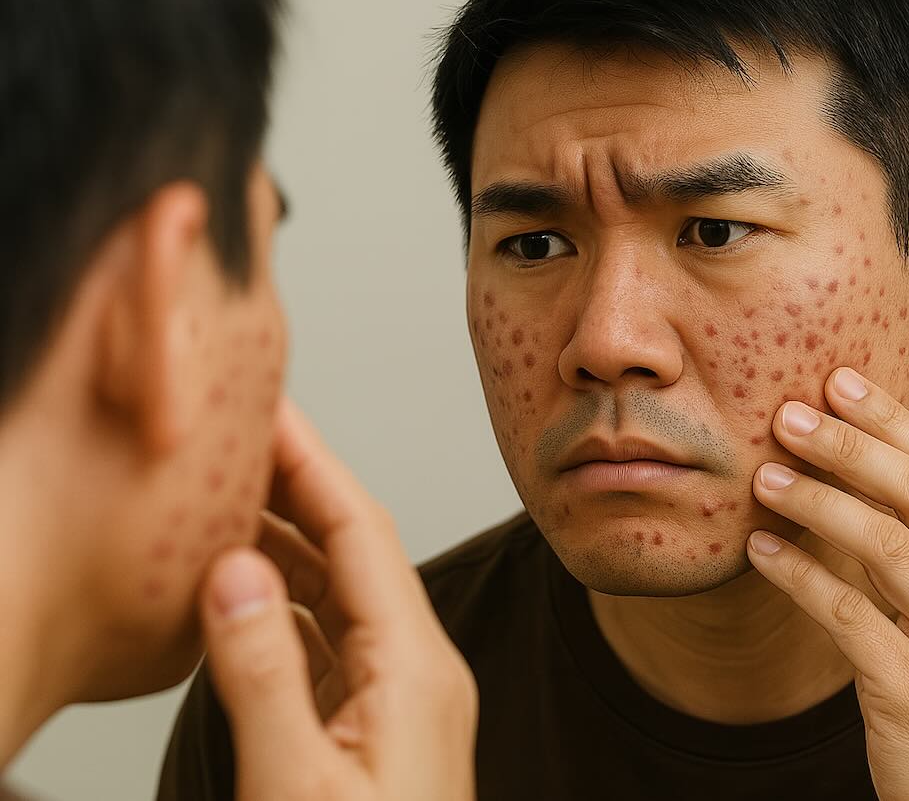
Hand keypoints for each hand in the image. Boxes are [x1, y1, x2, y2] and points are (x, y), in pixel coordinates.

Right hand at [198, 399, 477, 800]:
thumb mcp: (296, 784)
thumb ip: (261, 674)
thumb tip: (233, 572)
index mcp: (413, 666)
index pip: (360, 533)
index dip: (313, 464)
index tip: (271, 411)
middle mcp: (414, 669)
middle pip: (351, 551)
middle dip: (296, 489)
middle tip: (239, 438)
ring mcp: (395, 698)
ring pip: (334, 594)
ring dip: (284, 544)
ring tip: (229, 496)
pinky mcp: (371, 729)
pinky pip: (324, 643)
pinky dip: (279, 607)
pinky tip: (240, 593)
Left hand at [747, 368, 908, 800]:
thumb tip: (870, 468)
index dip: (891, 422)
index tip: (838, 381)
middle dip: (851, 446)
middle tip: (788, 414)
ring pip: (886, 546)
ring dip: (818, 502)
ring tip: (762, 478)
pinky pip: (846, 615)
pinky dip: (798, 575)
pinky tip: (760, 550)